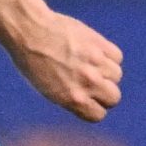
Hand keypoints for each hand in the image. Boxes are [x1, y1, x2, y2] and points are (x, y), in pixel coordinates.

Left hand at [4, 7, 123, 121]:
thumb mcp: (48, 89)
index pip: (98, 115)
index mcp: (72, 98)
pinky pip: (116, 56)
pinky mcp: (99, 43)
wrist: (29, 30)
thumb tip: (91, 100)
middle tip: (90, 81)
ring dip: (106, 71)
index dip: (93, 107)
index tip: (87, 99)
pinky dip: (108, 55)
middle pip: (114, 97)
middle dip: (104, 92)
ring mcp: (95, 62)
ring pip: (116, 75)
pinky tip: (94, 51)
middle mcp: (87, 83)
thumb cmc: (32, 61)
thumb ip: (72, 97)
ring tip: (88, 62)